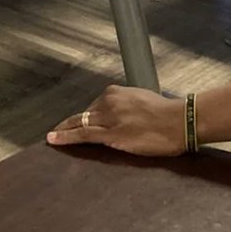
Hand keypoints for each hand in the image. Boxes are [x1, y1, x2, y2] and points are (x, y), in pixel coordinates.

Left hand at [47, 85, 184, 155]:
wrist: (179, 122)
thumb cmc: (167, 113)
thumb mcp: (142, 100)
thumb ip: (127, 105)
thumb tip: (122, 115)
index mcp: (116, 92)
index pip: (95, 105)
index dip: (86, 116)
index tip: (78, 121)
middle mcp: (108, 102)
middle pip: (84, 114)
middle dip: (70, 122)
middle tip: (57, 129)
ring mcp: (108, 118)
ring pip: (79, 123)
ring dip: (64, 129)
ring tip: (52, 136)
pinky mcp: (111, 135)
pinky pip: (83, 135)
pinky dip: (66, 137)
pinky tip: (54, 139)